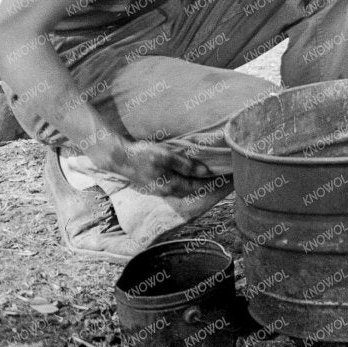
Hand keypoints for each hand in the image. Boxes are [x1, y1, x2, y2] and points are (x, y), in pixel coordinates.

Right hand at [94, 136, 220, 197]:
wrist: (120, 159)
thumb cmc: (144, 155)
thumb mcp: (166, 157)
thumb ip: (185, 165)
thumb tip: (205, 172)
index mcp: (171, 185)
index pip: (198, 186)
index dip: (213, 181)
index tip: (227, 175)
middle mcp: (167, 191)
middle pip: (192, 190)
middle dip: (207, 184)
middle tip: (223, 176)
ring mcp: (160, 189)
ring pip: (185, 188)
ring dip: (198, 183)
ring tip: (212, 175)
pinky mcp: (156, 184)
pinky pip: (177, 185)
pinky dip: (188, 181)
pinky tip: (192, 175)